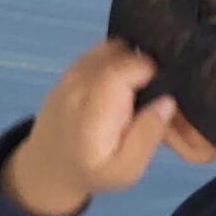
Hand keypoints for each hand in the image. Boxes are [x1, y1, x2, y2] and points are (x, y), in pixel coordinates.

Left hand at [1, 41, 175, 215]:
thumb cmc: (92, 170)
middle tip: (148, 93)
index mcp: (94, 111)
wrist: (47, 168)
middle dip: (143, 64)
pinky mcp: (69, 70)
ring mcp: (70, 74)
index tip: (158, 92)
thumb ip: (148, 135)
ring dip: (130, 59)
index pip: (126, 67)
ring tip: (134, 88)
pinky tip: (118, 84)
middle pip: (121, 51)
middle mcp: (78, 85)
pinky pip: (100, 50)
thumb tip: (168, 100)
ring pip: (112, 46)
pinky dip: (115, 58)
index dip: (151, 71)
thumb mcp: (127, 168)